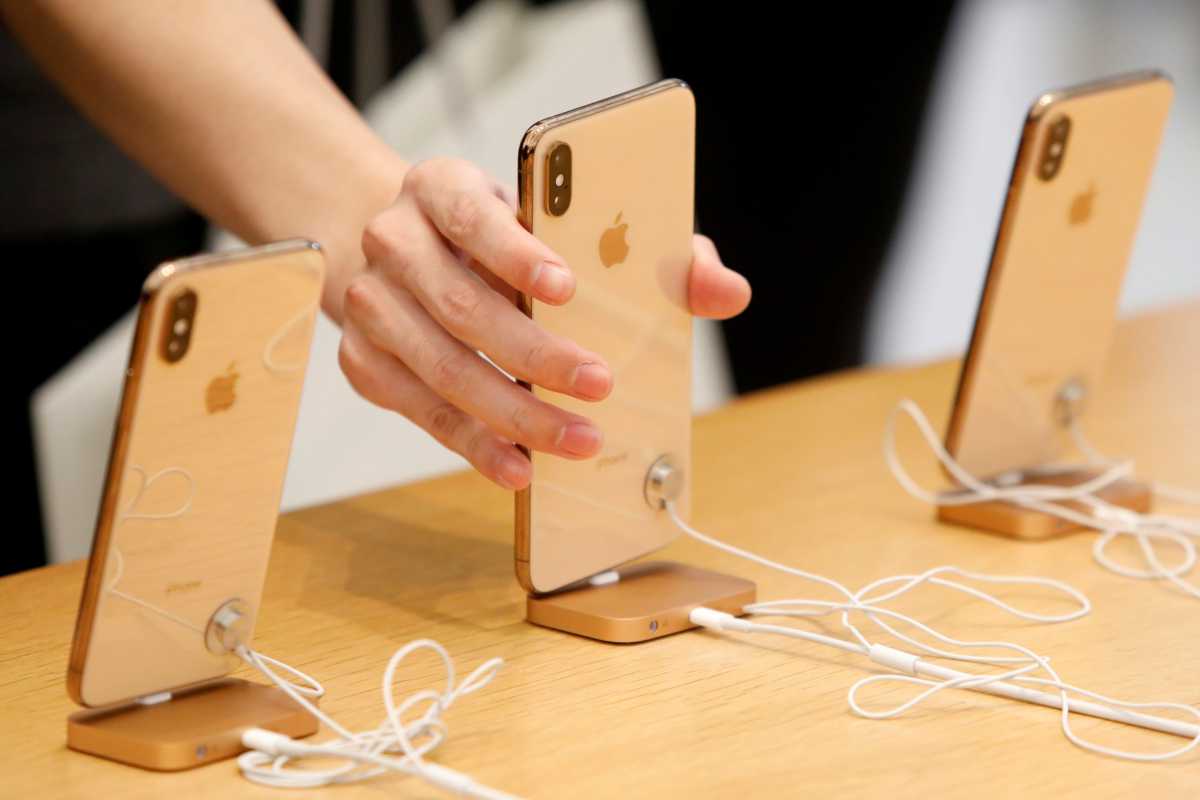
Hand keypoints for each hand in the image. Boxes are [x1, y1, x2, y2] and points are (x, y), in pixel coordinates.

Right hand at [339, 158, 750, 490]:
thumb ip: (650, 250)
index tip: (569, 288)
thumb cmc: (504, 237)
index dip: (517, 252)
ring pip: (439, 367)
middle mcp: (396, 240)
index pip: (474, 214)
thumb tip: (726, 292)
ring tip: (575, 440)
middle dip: (535, 355)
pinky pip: (417, 410)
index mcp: (443, 186)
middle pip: (461, 305)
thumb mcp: (568, 221)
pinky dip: (470, 444)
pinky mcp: (363, 359)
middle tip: (599, 385)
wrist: (410, 250)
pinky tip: (518, 465)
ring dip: (511, 412)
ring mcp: (372, 305)